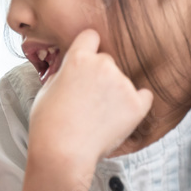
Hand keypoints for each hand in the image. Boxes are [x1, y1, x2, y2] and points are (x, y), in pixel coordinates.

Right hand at [28, 30, 152, 168]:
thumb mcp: (46, 90)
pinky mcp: (137, 104)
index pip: (90, 36)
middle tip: (87, 99)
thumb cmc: (48, 125)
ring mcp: (122, 84)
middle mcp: (103, 65)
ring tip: (97, 117)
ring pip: (121, 81)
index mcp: (78, 59)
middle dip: (99, 75)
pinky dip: (135, 104)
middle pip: (106, 60)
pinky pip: (143, 96)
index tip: (87, 59)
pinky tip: (119, 116)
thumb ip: (64, 73)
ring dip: (114, 93)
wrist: (62, 153)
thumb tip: (70, 71)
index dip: (88, 48)